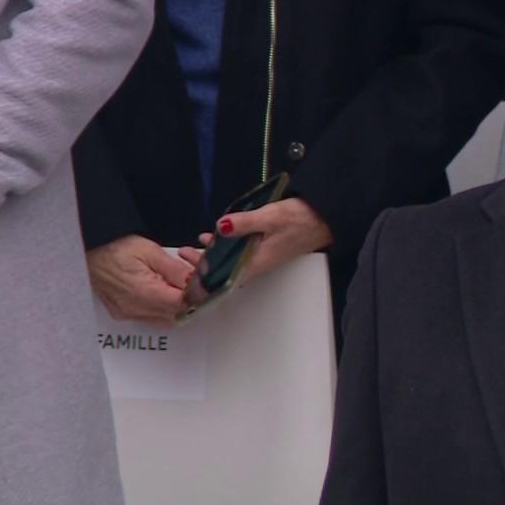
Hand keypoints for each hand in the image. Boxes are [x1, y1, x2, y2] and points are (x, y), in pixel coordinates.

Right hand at [88, 234, 192, 325]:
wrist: (87, 249)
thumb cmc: (114, 246)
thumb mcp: (150, 251)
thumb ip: (175, 270)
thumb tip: (195, 281)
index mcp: (143, 293)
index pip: (182, 305)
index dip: (195, 294)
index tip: (201, 283)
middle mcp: (134, 309)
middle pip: (175, 314)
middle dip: (188, 298)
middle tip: (190, 280)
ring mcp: (127, 313)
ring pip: (164, 318)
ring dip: (175, 304)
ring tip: (173, 282)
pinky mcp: (121, 313)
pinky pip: (149, 317)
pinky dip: (160, 306)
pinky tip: (160, 288)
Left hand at [179, 197, 332, 285]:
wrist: (324, 220)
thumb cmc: (300, 220)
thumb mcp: (270, 217)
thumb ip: (244, 223)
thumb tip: (219, 227)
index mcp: (254, 263)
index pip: (223, 281)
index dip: (203, 286)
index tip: (185, 286)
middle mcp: (255, 265)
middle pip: (221, 272)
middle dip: (199, 268)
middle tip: (181, 257)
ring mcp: (259, 258)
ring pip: (227, 263)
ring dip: (208, 258)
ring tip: (189, 249)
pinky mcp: (262, 250)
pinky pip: (236, 255)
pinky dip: (221, 249)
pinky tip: (212, 238)